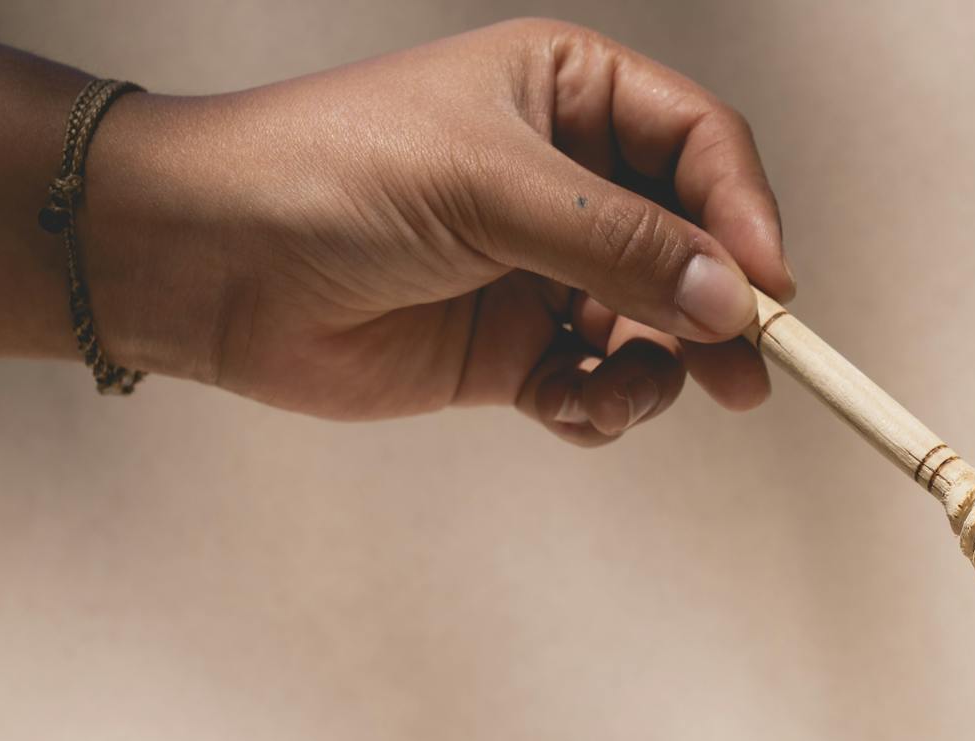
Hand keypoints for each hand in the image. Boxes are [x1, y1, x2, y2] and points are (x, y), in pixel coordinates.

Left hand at [93, 19, 791, 446]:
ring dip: (658, 371)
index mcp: (569, 94)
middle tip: (748, 373)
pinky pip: (597, 386)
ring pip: (654, 328)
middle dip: (720, 310)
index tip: (766, 288)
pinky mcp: (511, 350)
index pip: (700, 145)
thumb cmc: (330, 175)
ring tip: (628, 393)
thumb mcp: (491, 187)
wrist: (208, 259)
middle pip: (694, 244)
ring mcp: (542, 269)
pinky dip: (602, 408)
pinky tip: (571, 412)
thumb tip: (730, 301)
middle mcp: (566, 179)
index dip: (742, 214)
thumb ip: (619, 246)